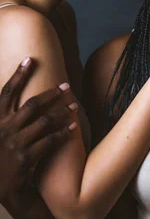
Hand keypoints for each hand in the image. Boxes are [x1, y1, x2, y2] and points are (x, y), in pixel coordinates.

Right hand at [0, 57, 77, 200]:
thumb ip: (5, 114)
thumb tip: (13, 94)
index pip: (7, 92)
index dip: (18, 75)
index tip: (29, 59)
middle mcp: (5, 129)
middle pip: (32, 104)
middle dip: (51, 93)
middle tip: (66, 86)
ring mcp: (16, 144)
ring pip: (45, 122)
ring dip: (62, 112)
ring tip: (75, 106)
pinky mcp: (26, 158)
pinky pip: (50, 141)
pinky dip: (63, 133)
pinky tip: (74, 127)